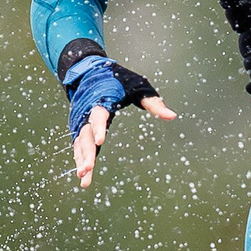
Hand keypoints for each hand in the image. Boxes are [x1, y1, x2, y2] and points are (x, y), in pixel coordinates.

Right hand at [63, 55, 176, 188]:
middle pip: (85, 134)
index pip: (98, 114)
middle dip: (87, 151)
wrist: (89, 72)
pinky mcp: (79, 128)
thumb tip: (172, 116)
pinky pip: (78, 146)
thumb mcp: (138, 86)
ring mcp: (81, 120)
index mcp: (101, 99)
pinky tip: (84, 177)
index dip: (99, 127)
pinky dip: (80, 160)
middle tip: (89, 168)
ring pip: (79, 143)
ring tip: (84, 178)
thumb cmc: (118, 79)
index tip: (101, 142)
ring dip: (81, 160)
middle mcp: (87, 111)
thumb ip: (153, 103)